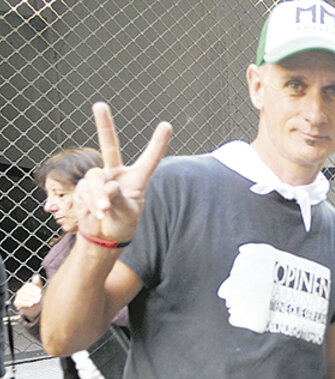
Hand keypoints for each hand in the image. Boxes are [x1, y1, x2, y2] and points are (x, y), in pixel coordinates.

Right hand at [13, 275, 42, 319]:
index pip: (27, 285)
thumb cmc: (38, 298)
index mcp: (26, 287)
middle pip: (24, 290)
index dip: (33, 288)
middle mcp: (21, 291)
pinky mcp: (16, 302)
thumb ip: (38, 283)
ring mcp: (18, 296)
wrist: (36, 309)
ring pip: (22, 296)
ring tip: (37, 301)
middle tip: (39, 297)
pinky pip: (19, 301)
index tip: (40, 291)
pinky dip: (25, 303)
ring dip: (30, 298)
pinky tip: (31, 304)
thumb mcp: (40, 291)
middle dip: (32, 294)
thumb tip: (37, 275)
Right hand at [72, 103, 171, 245]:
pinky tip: (95, 214)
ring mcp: (99, 178)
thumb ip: (120, 199)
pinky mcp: (84, 186)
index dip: (158, 143)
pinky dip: (90, 204)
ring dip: (98, 198)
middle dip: (103, 125)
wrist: (104, 236)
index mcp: (137, 179)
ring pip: (94, 180)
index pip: (149, 159)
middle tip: (99, 104)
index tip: (167, 125)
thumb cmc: (123, 223)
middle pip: (109, 146)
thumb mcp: (128, 214)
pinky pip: (85, 191)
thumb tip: (107, 186)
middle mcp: (116, 174)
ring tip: (104, 212)